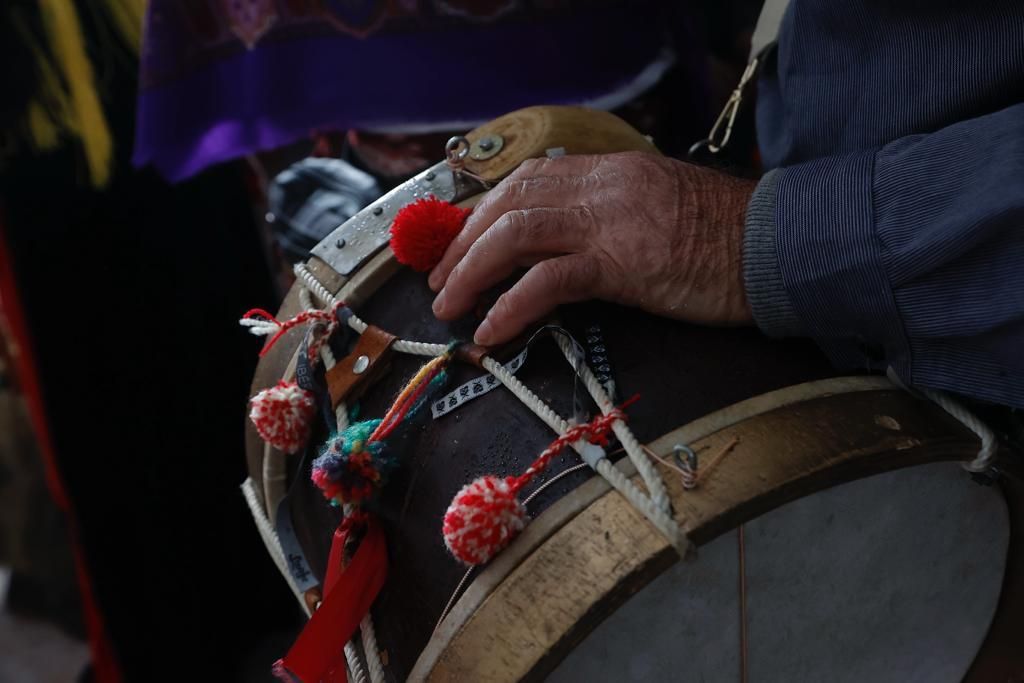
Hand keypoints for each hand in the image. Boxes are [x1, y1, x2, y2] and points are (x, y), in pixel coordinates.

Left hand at [428, 152, 756, 344]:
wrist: (779, 246)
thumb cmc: (724, 237)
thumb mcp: (658, 208)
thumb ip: (610, 213)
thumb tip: (565, 242)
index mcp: (608, 172)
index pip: (524, 181)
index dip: (480, 213)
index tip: (457, 245)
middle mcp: (601, 187)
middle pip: (507, 205)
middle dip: (462, 245)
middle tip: (439, 281)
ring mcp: (611, 221)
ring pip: (515, 235)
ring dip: (471, 272)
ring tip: (449, 307)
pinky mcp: (624, 262)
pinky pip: (549, 279)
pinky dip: (511, 305)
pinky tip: (492, 329)